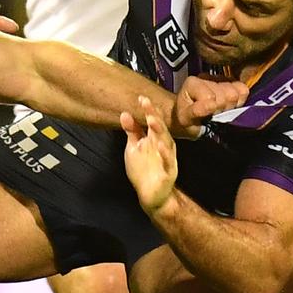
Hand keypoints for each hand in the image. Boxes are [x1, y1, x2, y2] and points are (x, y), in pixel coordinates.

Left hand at [123, 96, 177, 213]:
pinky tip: (160, 145)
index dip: (148, 109)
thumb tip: (124, 113)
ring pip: (166, 142)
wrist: (149, 195)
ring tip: (152, 119)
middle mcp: (163, 146)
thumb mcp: (134, 148)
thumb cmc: (143, 169)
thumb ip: (131, 131)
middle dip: (154, 116)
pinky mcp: (169, 172)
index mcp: (154, 139)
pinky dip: (165, 154)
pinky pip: (168, 162)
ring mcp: (167, 159)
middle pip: (160, 128)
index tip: (141, 98)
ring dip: (160, 130)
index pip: (152, 121)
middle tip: (147, 105)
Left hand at [170, 76, 247, 137]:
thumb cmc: (186, 119)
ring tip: (219, 110)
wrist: (187, 117)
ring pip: (237, 92)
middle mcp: (206, 76)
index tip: (205, 116)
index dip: (212, 110)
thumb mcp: (185, 119)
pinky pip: (243, 90)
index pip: (213, 97)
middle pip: (229, 94)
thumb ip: (196, 111)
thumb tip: (212, 105)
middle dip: (223, 109)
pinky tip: (227, 106)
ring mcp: (219, 78)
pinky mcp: (231, 81)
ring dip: (231, 105)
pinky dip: (239, 100)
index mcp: (193, 83)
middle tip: (213, 115)